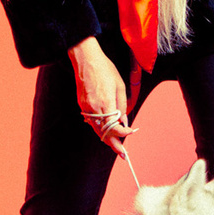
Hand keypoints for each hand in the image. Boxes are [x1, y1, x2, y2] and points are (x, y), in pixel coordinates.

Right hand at [69, 36, 134, 154]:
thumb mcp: (120, 85)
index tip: (131, 132)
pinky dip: (99, 128)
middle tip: (123, 156)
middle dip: (114, 145)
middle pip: (104, 133)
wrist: (86, 59)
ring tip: (116, 146)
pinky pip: (92, 122)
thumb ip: (122, 105)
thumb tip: (124, 121)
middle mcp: (94, 108)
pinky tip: (106, 131)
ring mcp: (86, 108)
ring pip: (96, 129)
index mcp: (105, 103)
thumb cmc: (105, 69)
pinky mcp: (82, 105)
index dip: (123, 133)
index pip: (114, 127)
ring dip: (106, 138)